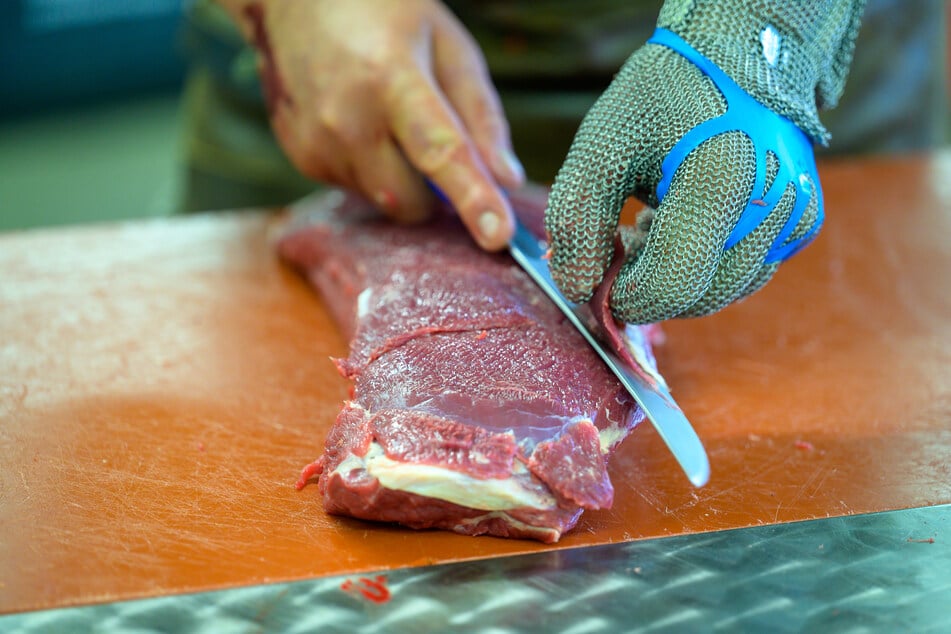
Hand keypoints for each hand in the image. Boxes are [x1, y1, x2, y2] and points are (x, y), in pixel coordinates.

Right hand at [233, 0, 522, 249]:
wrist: (295, 1)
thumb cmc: (385, 15)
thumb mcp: (448, 45)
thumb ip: (481, 115)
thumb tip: (507, 180)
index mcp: (391, 79)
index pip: (439, 151)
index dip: (472, 197)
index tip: (499, 236)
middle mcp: (347, 119)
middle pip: (412, 201)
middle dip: (435, 191)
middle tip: (433, 142)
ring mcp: (317, 144)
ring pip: (385, 201)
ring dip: (401, 178)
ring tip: (387, 118)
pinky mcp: (301, 159)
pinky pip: (357, 189)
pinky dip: (372, 170)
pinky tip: (359, 122)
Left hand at [544, 30, 830, 323]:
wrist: (738, 57)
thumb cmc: (665, 96)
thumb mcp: (602, 145)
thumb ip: (578, 219)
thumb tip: (579, 290)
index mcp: (723, 179)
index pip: (673, 283)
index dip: (628, 298)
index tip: (598, 282)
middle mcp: (772, 206)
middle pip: (699, 296)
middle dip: (649, 287)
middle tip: (620, 241)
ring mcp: (794, 218)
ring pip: (723, 292)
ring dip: (677, 278)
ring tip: (648, 225)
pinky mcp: (800, 224)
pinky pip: (744, 274)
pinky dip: (706, 266)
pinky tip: (680, 225)